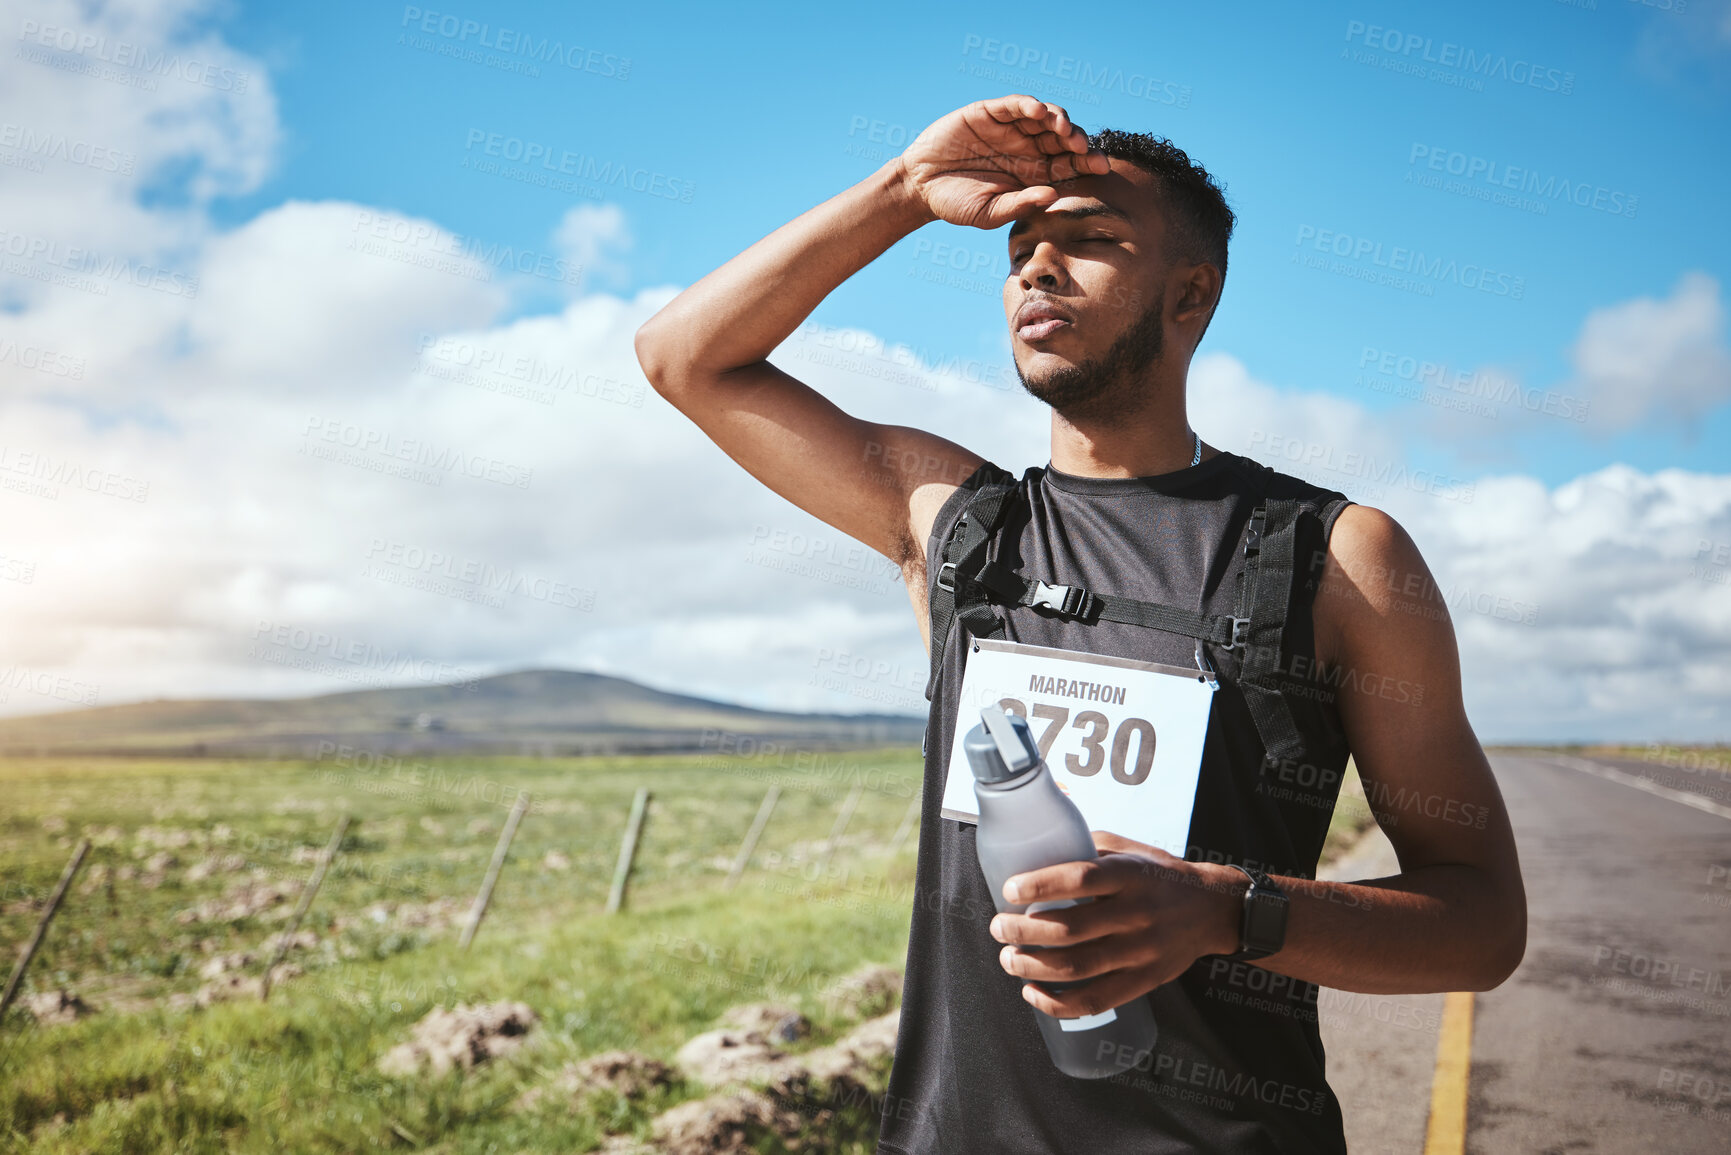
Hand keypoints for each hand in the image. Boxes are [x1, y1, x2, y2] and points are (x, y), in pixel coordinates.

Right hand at [897, 94, 1109, 230]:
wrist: (920, 187)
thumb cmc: (957, 204)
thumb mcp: (990, 213)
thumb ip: (1020, 204)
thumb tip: (1053, 195)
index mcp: (1033, 174)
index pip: (1068, 166)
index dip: (1086, 163)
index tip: (1101, 167)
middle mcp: (1027, 148)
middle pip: (1063, 139)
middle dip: (1077, 142)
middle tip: (1083, 149)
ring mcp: (1010, 129)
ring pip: (1044, 118)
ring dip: (1059, 121)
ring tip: (1064, 130)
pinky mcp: (990, 113)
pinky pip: (1015, 105)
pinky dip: (1028, 105)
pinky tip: (1039, 112)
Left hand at [989, 831, 1244, 1018]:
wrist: (1213, 909)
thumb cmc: (1159, 875)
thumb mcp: (1129, 849)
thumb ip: (1087, 847)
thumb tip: (1036, 841)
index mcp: (1130, 875)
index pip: (1082, 878)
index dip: (1041, 885)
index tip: (1010, 888)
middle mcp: (1137, 914)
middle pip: (1071, 929)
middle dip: (1023, 931)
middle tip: (999, 928)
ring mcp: (1141, 951)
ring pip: (1078, 967)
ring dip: (1032, 966)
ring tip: (1009, 959)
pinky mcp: (1144, 981)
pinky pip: (1096, 1000)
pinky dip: (1058, 1003)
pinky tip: (1032, 993)